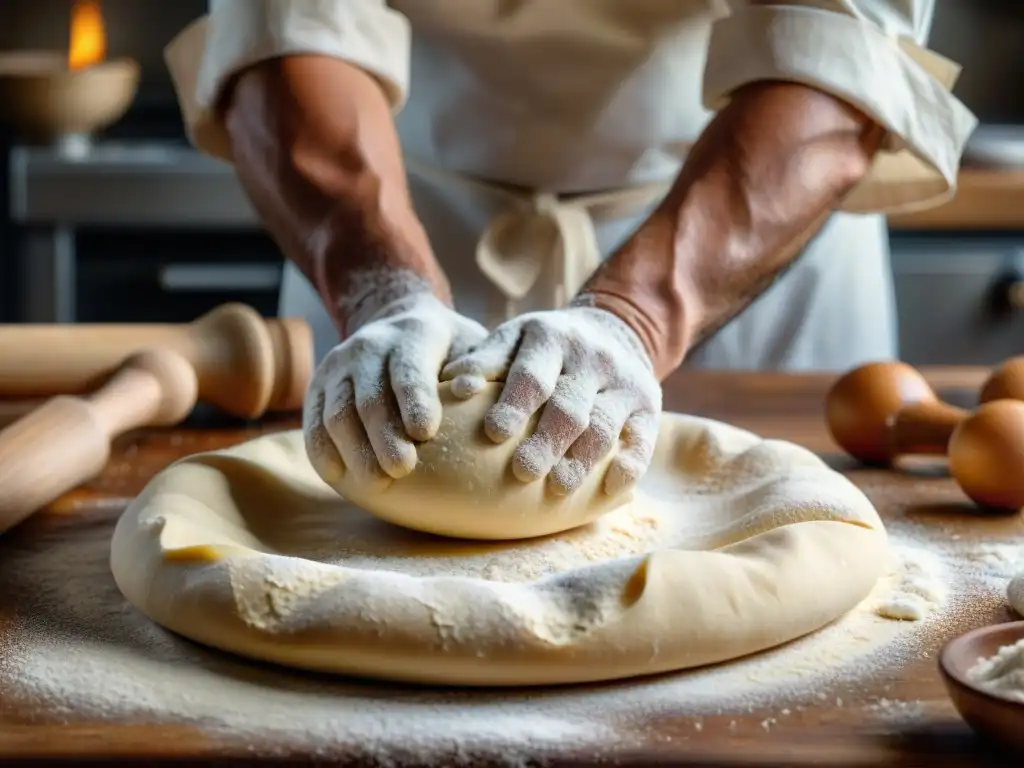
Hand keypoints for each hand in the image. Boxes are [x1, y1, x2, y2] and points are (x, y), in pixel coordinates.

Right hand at [304, 292, 486, 484]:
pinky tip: (337, 476)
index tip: (426, 432)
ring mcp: (338, 365)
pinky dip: (322, 449)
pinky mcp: (317, 385)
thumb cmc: (450, 347)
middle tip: (402, 468)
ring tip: (375, 484)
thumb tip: (473, 392)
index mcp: (412, 334)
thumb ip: (477, 369)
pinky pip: (313, 420)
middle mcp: (369, 346)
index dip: (415, 399)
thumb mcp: (472, 345)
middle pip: (370, 396)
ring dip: (354, 450)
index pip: (408, 369)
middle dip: (383, 435)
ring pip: (338, 410)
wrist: (400, 321)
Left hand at [441, 306, 661, 494]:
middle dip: (546, 440)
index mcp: (551, 338)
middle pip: (569, 406)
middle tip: (522, 472)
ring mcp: (623, 382)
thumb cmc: (546, 347)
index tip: (494, 433)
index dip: (514, 404)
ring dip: (582, 459)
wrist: (615, 329)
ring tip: (558, 489)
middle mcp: (590, 358)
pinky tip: (611, 487)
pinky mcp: (648, 405)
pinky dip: (630, 463)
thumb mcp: (515, 339)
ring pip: (604, 425)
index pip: (532, 375)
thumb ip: (486, 361)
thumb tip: (453, 386)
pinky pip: (643, 437)